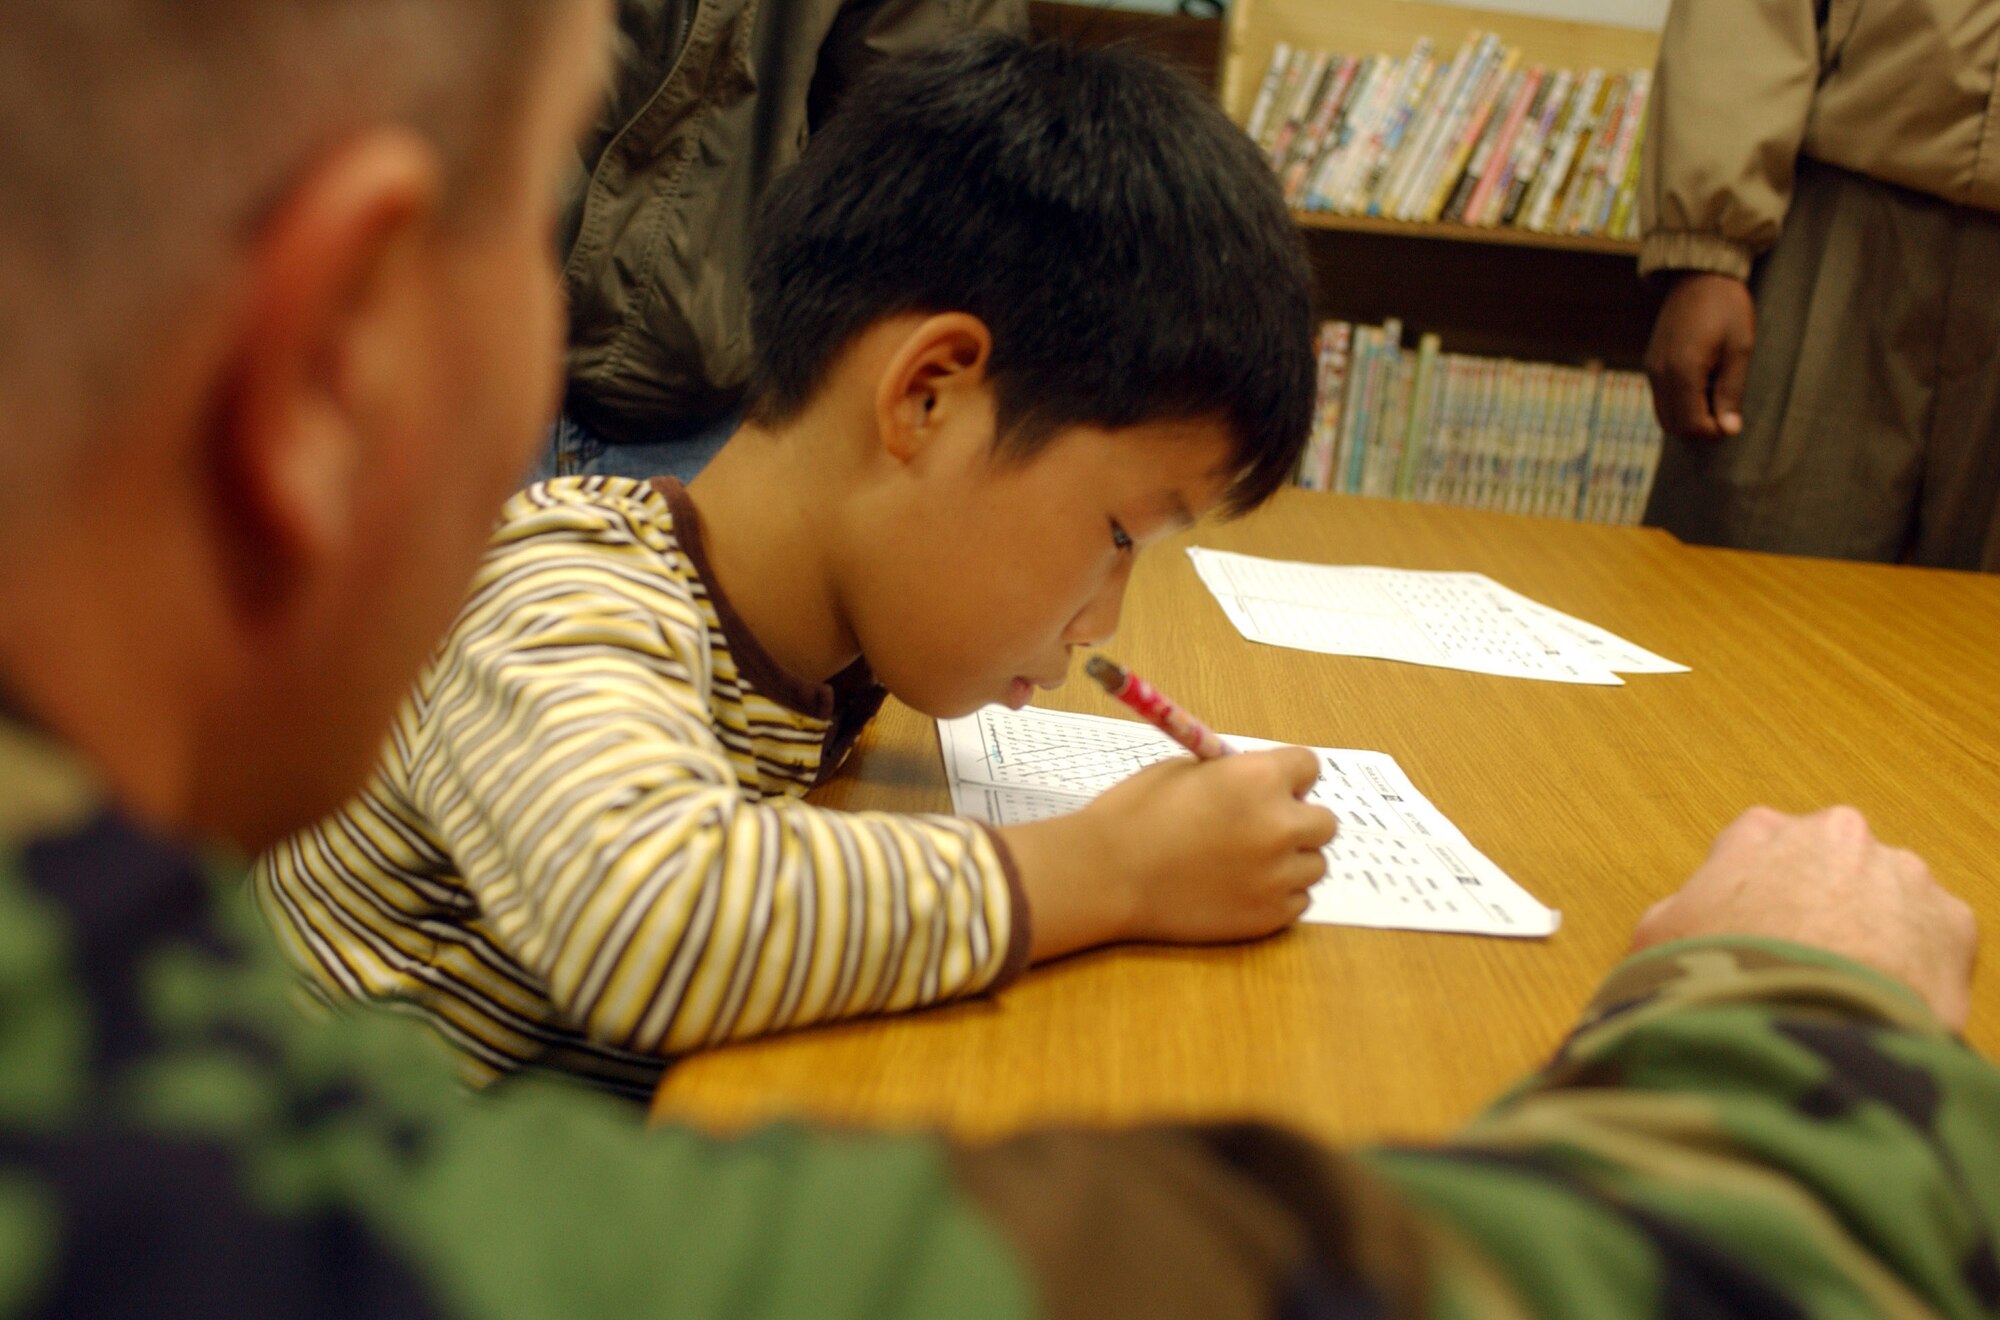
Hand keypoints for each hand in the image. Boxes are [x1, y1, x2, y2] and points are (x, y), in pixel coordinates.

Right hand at [1002, 747, 1335, 959]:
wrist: (1107, 874)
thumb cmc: (1136, 813)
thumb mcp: (1187, 771)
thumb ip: (1235, 775)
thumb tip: (1263, 785)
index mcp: (1259, 778)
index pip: (1309, 766)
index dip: (1286, 777)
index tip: (1267, 788)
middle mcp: (1280, 826)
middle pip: (1324, 821)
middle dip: (1296, 820)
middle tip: (1257, 829)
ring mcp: (1279, 876)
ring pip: (1313, 864)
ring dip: (1288, 861)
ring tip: (1243, 863)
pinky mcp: (1270, 916)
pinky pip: (1297, 900)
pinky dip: (1275, 894)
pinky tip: (1237, 889)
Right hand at [1631, 806, 1977, 1027]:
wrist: (1796, 1027)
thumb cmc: (1721, 977)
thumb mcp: (1655, 939)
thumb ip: (1674, 914)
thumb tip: (1680, 927)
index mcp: (1762, 831)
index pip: (1758, 847)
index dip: (1753, 897)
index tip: (1750, 933)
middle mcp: (1838, 836)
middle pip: (1830, 868)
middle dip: (1820, 910)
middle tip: (1799, 964)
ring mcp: (1902, 876)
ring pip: (1888, 902)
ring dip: (1872, 937)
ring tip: (1842, 993)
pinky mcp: (1951, 924)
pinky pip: (1935, 943)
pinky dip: (1917, 970)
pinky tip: (1881, 1004)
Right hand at [1644, 272, 1755, 439]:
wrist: (1700, 274)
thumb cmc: (1727, 308)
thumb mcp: (1739, 349)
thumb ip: (1731, 392)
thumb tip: (1728, 430)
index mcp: (1683, 372)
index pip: (1692, 425)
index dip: (1714, 432)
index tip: (1734, 422)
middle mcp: (1660, 374)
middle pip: (1674, 426)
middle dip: (1700, 430)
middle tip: (1726, 415)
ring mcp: (1651, 369)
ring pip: (1665, 415)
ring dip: (1689, 418)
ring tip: (1716, 398)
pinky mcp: (1651, 363)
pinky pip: (1661, 398)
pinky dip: (1680, 404)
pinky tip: (1702, 385)